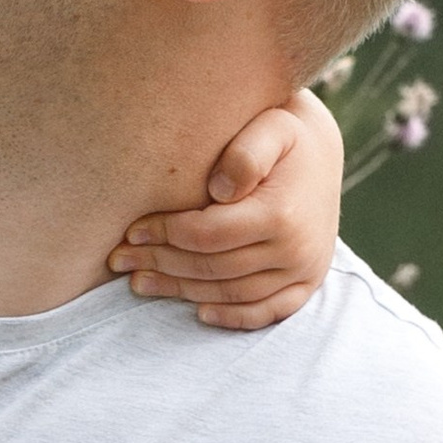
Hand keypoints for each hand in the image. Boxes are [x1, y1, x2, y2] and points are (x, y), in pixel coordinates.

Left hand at [111, 90, 344, 330]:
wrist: (322, 151)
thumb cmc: (284, 133)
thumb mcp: (271, 126)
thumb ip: (246, 152)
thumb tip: (219, 190)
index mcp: (280, 214)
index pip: (207, 236)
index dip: (164, 235)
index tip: (130, 229)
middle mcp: (296, 249)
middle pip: (213, 268)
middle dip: (160, 264)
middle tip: (120, 259)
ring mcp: (304, 270)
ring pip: (232, 293)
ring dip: (182, 291)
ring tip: (140, 282)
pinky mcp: (307, 282)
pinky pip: (268, 311)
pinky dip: (233, 317)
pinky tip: (198, 311)